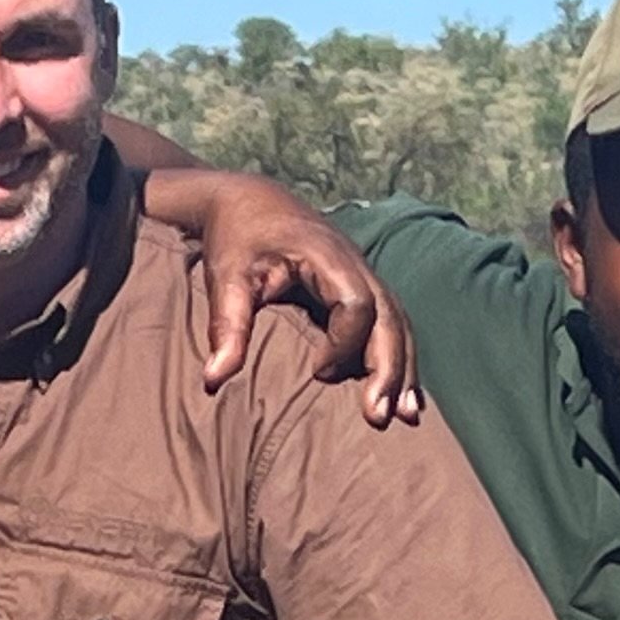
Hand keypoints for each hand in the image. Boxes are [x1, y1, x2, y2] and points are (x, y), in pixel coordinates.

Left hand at [159, 174, 417, 413]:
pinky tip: (405, 397)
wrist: (251, 202)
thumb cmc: (237, 238)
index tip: (317, 373)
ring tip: (406, 417)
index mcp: (326, 255)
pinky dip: (400, 359)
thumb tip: (213, 380)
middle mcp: (356, 264)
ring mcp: (364, 276)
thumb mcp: (225, 277)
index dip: (344, 343)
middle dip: (389, 367)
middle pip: (390, 317)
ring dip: (404, 369)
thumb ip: (226, 325)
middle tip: (381, 417)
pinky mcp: (362, 289)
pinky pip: (392, 325)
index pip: (356, 302)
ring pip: (398, 323)